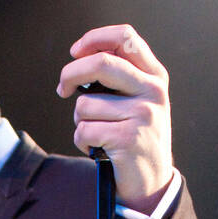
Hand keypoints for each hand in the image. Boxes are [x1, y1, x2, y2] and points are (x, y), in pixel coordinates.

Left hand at [56, 24, 173, 210]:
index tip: (76, 52)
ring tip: (95, 134)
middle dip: (70, 74)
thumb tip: (80, 57)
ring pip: (85, 105)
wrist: (153, 181)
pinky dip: (81, 141)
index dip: (94, 39)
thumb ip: (119, 77)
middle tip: (62, 89)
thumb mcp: (139, 101)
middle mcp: (152, 91)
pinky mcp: (128, 138)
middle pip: (101, 63)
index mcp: (154, 76)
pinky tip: (96, 148)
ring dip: (79, 121)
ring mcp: (142, 114)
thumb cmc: (136, 137)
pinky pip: (85, 130)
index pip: (125, 37)